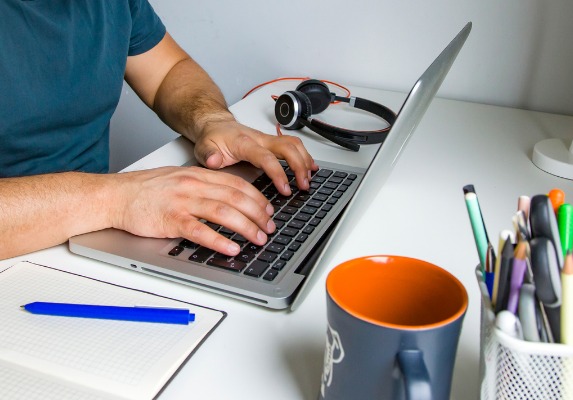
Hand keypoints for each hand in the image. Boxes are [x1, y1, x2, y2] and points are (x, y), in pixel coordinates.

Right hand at [111, 166, 275, 254]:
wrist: (115, 196)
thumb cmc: (144, 190)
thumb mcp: (178, 179)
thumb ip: (202, 186)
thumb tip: (226, 198)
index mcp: (196, 175)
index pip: (236, 183)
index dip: (257, 198)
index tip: (268, 210)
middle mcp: (192, 185)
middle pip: (235, 197)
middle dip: (258, 214)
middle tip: (269, 227)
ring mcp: (182, 202)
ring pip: (223, 212)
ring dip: (245, 227)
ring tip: (258, 238)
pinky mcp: (170, 220)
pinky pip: (200, 231)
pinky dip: (219, 240)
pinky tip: (232, 248)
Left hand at [193, 118, 317, 195]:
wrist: (214, 124)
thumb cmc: (212, 138)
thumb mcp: (203, 147)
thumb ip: (208, 156)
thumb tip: (214, 161)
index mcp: (245, 142)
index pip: (266, 157)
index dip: (278, 173)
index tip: (285, 188)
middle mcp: (260, 139)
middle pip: (288, 147)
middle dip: (299, 166)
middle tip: (304, 185)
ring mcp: (268, 139)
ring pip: (293, 144)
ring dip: (305, 161)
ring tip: (309, 179)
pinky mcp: (272, 142)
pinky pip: (293, 145)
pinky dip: (304, 156)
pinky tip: (311, 167)